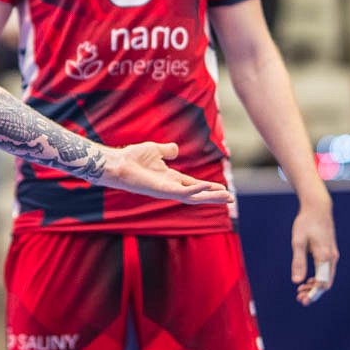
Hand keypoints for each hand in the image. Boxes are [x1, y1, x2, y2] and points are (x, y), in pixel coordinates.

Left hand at [100, 142, 233, 204]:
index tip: (223, 189)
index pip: (194, 185)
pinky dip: (195, 191)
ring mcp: (167, 190)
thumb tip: (176, 150)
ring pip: (194, 197)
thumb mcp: (155, 150)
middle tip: (230, 199)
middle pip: (197, 194)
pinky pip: (183, 192)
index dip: (208, 188)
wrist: (119, 163)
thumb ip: (167, 150)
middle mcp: (171, 186)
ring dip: (210, 197)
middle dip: (213, 196)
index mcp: (170, 178)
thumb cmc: (132, 158)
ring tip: (227, 197)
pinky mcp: (163, 190)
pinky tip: (207, 189)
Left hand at [291, 202, 337, 305]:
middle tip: (299, 299)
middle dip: (313, 293)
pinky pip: (326, 271)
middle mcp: (331, 258)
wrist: (318, 208)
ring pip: (327, 278)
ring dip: (315, 287)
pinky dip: (318, 279)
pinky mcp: (330, 253)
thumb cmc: (306, 222)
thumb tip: (296, 281)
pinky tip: (307, 280)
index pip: (321, 282)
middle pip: (326, 283)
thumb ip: (298, 262)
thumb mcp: (298, 241)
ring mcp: (332, 255)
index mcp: (324, 256)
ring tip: (300, 291)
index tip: (302, 300)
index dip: (313, 294)